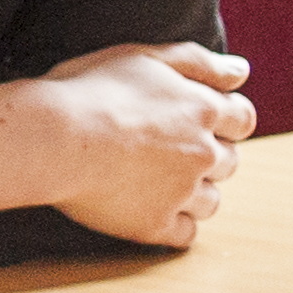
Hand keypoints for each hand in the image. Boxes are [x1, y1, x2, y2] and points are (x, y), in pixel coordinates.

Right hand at [25, 40, 254, 246]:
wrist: (50, 137)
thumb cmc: (89, 91)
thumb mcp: (145, 57)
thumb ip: (200, 61)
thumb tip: (242, 71)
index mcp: (203, 110)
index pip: (242, 120)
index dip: (224, 121)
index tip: (197, 122)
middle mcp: (203, 153)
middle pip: (229, 162)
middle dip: (207, 156)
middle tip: (167, 151)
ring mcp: (180, 192)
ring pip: (211, 202)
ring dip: (194, 194)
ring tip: (155, 184)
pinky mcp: (153, 224)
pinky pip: (184, 235)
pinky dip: (174, 226)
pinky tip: (148, 211)